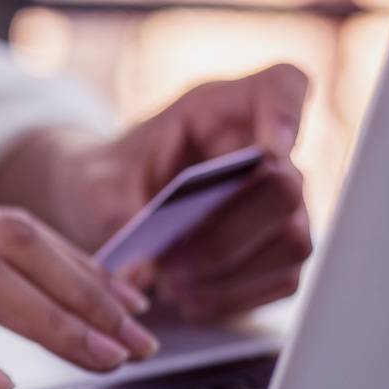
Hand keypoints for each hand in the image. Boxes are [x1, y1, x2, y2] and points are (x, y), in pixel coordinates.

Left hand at [64, 63, 312, 319]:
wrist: (103, 200)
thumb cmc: (106, 176)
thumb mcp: (95, 181)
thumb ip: (117, 212)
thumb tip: (142, 270)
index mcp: (220, 109)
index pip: (284, 86)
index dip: (289, 115)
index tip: (268, 152)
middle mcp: (262, 149)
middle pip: (287, 187)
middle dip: (228, 235)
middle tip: (171, 267)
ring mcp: (276, 199)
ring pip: (292, 238)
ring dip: (232, 273)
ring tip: (174, 289)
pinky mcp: (275, 244)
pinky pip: (284, 276)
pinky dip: (238, 296)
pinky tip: (194, 302)